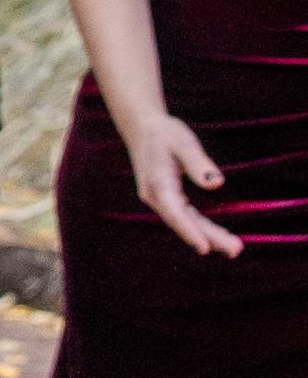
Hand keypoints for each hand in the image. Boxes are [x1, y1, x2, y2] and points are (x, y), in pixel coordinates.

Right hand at [126, 110, 242, 258]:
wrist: (141, 126)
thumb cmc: (164, 133)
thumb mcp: (183, 143)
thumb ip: (199, 163)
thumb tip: (216, 183)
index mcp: (158, 184)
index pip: (176, 213)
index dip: (191, 232)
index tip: (205, 249)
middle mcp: (155, 196)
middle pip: (184, 222)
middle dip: (209, 238)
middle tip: (236, 250)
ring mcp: (158, 199)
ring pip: (185, 222)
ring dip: (208, 236)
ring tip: (234, 248)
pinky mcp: (165, 197)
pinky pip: (184, 216)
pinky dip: (200, 227)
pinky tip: (217, 235)